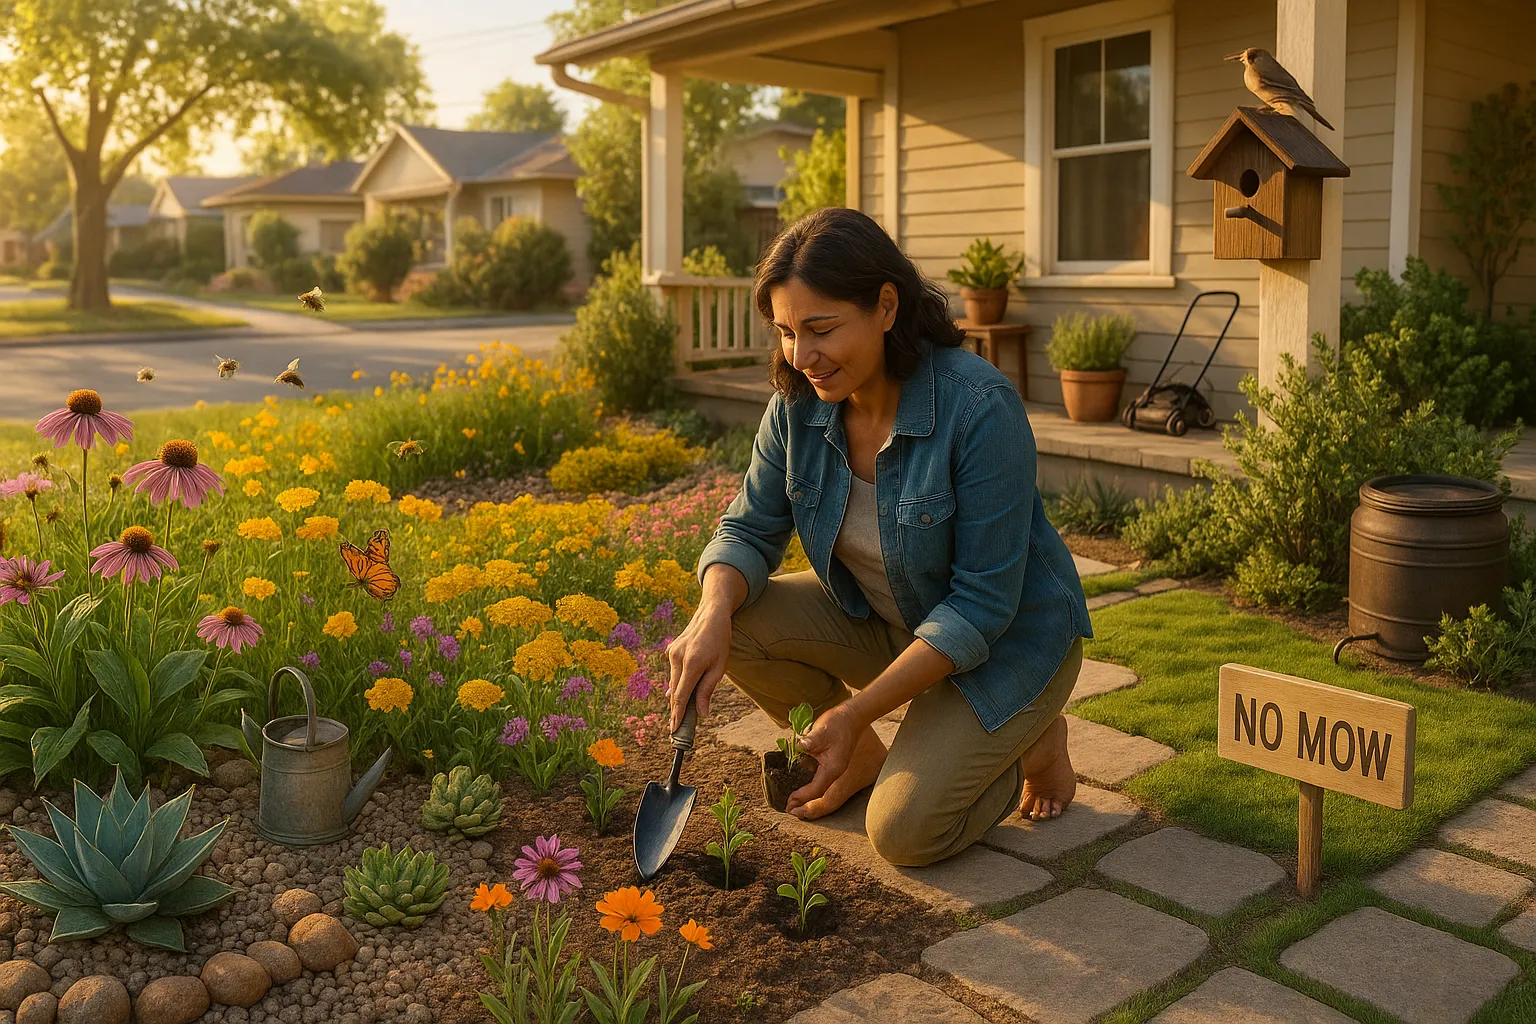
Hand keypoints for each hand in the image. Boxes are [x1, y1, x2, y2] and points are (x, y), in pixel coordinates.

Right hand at [665, 601, 731, 732]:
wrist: (711, 614)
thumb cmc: (720, 640)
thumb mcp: (720, 667)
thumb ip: (707, 690)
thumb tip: (701, 712)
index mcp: (692, 663)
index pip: (681, 696)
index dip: (677, 715)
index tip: (674, 730)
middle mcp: (678, 658)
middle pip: (674, 692)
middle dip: (676, 711)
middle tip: (677, 729)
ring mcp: (672, 653)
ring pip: (673, 682)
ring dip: (677, 697)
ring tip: (681, 714)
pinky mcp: (671, 650)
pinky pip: (674, 672)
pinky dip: (678, 683)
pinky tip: (682, 691)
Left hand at [785, 705, 860, 816]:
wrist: (853, 716)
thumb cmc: (838, 722)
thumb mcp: (822, 730)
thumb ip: (811, 740)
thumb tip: (800, 744)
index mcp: (833, 768)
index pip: (816, 789)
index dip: (802, 797)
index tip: (788, 803)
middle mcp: (837, 773)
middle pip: (823, 798)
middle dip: (807, 807)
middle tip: (790, 811)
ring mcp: (838, 771)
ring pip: (824, 793)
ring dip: (811, 801)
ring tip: (796, 806)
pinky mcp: (835, 766)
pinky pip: (824, 785)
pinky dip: (814, 791)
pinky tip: (804, 790)